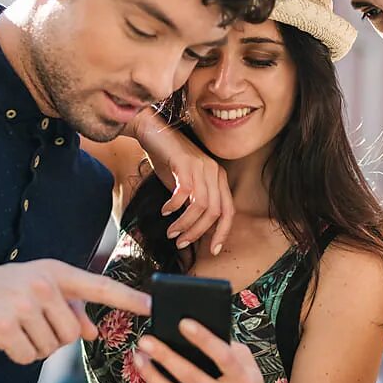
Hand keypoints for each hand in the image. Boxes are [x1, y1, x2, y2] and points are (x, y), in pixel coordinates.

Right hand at [0, 259, 150, 364]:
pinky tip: (2, 337)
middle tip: (27, 322)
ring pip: (52, 348)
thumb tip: (94, 332)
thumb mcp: (35, 289)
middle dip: (54, 337)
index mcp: (54, 272)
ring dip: (35, 346)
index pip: (99, 286)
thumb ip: (68, 308)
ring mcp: (24, 305)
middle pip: (73, 333)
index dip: (128, 299)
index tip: (153, 307)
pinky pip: (30, 357)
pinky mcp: (6, 327)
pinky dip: (18, 355)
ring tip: (13, 326)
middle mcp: (43, 285)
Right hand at [132, 110, 233, 254]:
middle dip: (198, 232)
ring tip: (171, 231)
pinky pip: (185, 193)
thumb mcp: (185, 185)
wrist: (153, 132)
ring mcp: (202, 166)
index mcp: (219, 178)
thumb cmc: (168, 160)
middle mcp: (214, 172)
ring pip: (201, 206)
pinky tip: (164, 211)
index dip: (222, 233)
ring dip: (185, 224)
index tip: (212, 250)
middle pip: (215, 212)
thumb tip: (194, 230)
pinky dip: (174, 207)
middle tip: (180, 242)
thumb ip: (193, 204)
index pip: (229, 211)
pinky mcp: (186, 163)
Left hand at [134, 319, 277, 382]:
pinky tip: (148, 376)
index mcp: (243, 381)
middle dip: (165, 356)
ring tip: (139, 357)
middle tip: (146, 340)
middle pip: (190, 376)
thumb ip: (229, 350)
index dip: (203, 339)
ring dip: (152, 375)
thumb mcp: (249, 367)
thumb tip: (198, 332)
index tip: (184, 323)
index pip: (222, 356)